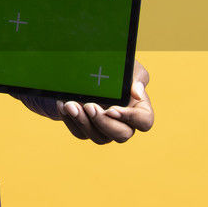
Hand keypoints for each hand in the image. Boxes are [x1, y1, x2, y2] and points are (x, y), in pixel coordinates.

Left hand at [19, 60, 153, 143]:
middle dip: (103, 122)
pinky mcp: (88, 131)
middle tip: (90, 106)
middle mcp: (125, 125)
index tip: (112, 109)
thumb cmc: (118, 71)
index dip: (130, 118)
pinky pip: (80, 133)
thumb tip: (137, 92)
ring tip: (71, 105)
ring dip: (83, 122)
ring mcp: (106, 131)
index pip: (144, 122)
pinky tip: (63, 105)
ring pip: (98, 137)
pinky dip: (70, 120)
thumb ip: (137, 78)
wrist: (94, 73)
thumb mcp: (129, 69)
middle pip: (121, 135)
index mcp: (140, 110)